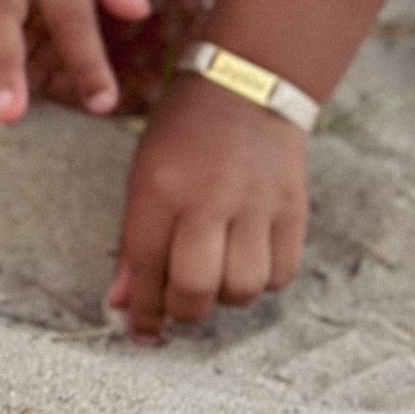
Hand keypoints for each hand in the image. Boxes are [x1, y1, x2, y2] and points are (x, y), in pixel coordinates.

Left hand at [108, 72, 306, 338]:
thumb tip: (122, 303)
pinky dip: (263, 279)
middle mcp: (208, 197)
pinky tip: (249, 258)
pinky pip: (281, 274)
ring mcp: (255, 203)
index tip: (142, 331)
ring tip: (217, 273)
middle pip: (196, 289)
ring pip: (242, 289)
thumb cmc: (183, 132)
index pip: (146, 270)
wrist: (246, 82)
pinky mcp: (293, 207)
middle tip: (181, 303)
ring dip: (225, 295)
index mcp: (161, 187)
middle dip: (183, 311)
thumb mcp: (143, 173)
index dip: (142, 313)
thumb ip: (132, 241)